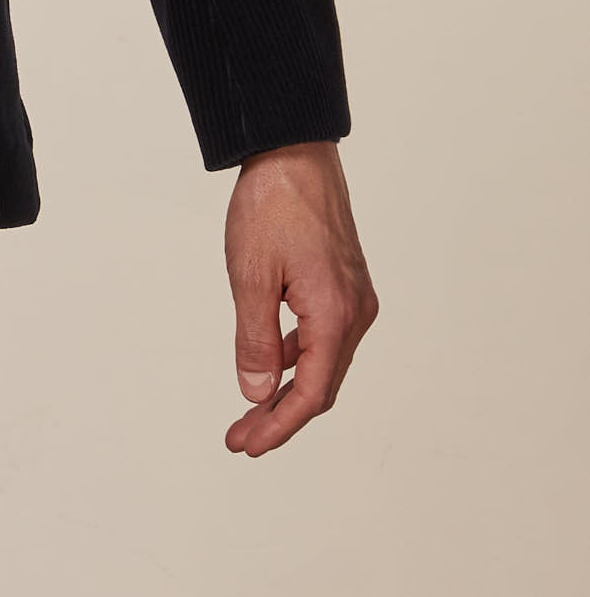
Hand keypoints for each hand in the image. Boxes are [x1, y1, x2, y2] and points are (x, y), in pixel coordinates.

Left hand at [222, 139, 376, 454]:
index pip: (310, 394)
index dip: (278, 426)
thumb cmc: (271, 206)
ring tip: (250, 408)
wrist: (293, 151)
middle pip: (321, 385)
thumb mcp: (250, 276)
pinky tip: (270, 360)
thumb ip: (255, 340)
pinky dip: (297, 355)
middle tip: (241, 437)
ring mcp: (353, 297)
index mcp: (335, 316)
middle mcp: (355, 312)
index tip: (246, 445)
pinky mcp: (344, 282)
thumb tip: (256, 393)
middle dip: (281, 415)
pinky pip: (324, 335)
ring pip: (323, 361)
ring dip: (288, 387)